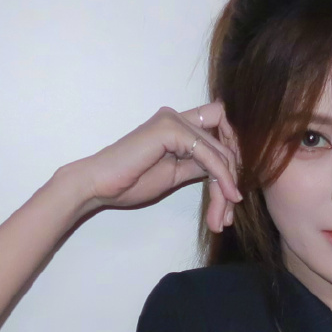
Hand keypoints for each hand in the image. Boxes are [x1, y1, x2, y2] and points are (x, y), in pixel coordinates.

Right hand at [63, 103, 242, 231]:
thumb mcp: (174, 174)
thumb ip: (198, 166)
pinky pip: (209, 154)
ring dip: (228, 184)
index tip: (232, 187)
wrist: (98, 185)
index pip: (220, 128)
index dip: (233, 153)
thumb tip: (226, 170)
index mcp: (177, 125)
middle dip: (233, 176)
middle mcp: (178, 117)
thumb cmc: (128, 182)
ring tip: (224, 215)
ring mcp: (174, 120)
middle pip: (225, 141)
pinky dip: (221, 176)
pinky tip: (226, 195)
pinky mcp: (170, 129)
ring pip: (220, 150)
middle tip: (231, 209)